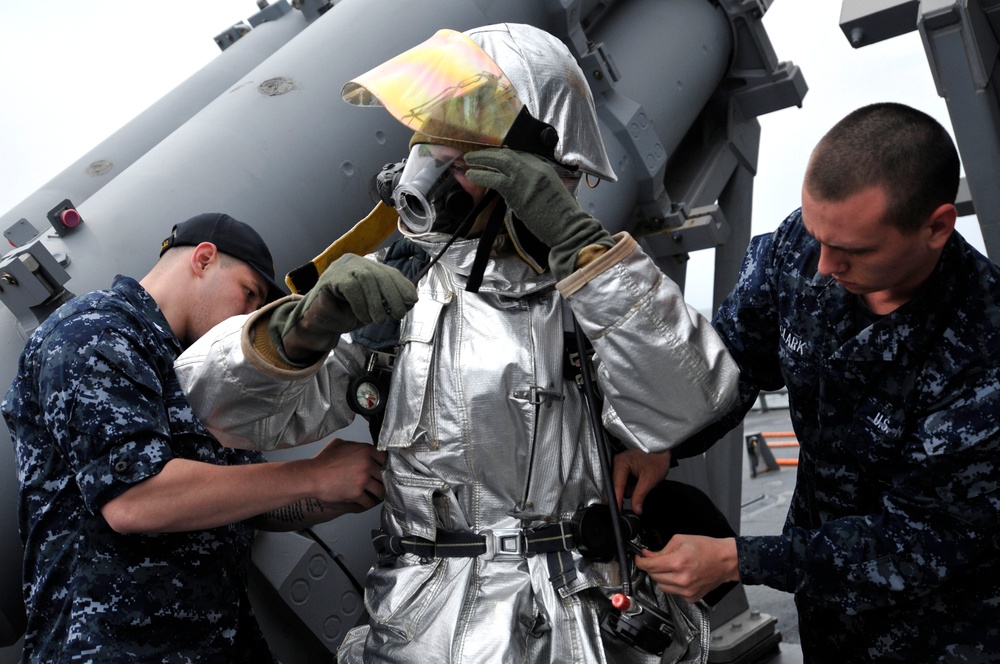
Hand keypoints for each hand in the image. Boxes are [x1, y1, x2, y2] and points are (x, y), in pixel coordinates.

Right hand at [269, 253, 416, 361]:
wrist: (317, 321)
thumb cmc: (345, 313)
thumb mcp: (372, 307)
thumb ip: (388, 301)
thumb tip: (411, 300)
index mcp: (366, 267)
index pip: (388, 272)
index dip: (402, 285)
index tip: (412, 300)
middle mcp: (355, 262)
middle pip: (379, 274)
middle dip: (393, 295)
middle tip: (398, 314)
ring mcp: (341, 268)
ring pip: (366, 279)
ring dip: (376, 302)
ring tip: (380, 320)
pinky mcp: (330, 277)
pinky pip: (350, 287)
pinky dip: (360, 304)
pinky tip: (364, 318)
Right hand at [305, 438, 387, 510]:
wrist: (312, 476)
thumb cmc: (322, 460)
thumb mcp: (339, 444)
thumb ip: (354, 445)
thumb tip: (361, 448)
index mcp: (365, 450)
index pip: (385, 458)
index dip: (385, 464)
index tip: (385, 469)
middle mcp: (367, 464)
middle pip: (385, 474)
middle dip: (384, 480)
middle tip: (383, 483)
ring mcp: (363, 479)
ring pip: (380, 490)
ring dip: (379, 493)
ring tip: (378, 495)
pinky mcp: (357, 493)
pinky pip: (369, 501)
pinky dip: (368, 503)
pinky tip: (367, 502)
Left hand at [463, 148, 613, 279]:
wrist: (568, 227)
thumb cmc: (561, 217)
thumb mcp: (551, 192)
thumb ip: (536, 185)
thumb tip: (519, 188)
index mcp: (544, 167)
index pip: (520, 154)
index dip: (503, 154)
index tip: (493, 156)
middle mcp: (534, 167)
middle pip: (507, 153)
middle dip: (490, 152)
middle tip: (477, 155)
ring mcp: (524, 176)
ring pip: (498, 160)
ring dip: (481, 158)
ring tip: (469, 160)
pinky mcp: (515, 189)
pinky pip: (493, 177)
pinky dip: (481, 174)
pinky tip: (472, 175)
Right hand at [613, 448, 671, 514]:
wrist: (662, 451)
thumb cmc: (657, 459)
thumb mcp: (650, 479)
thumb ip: (640, 495)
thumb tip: (636, 509)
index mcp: (621, 463)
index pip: (616, 486)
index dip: (617, 500)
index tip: (618, 511)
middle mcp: (616, 463)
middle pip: (616, 487)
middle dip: (629, 491)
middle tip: (641, 488)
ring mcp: (618, 466)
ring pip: (621, 487)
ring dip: (631, 489)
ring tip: (642, 481)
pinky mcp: (622, 470)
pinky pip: (623, 484)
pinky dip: (631, 485)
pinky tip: (638, 480)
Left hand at [634, 534, 739, 603]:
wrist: (725, 560)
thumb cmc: (707, 548)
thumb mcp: (681, 540)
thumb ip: (662, 549)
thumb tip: (648, 555)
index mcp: (678, 562)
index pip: (650, 566)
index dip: (641, 562)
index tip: (639, 559)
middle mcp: (682, 579)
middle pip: (654, 576)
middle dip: (652, 567)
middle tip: (656, 560)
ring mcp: (687, 590)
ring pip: (661, 586)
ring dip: (661, 577)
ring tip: (670, 568)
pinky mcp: (691, 597)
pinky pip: (673, 593)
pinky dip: (672, 585)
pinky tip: (680, 576)